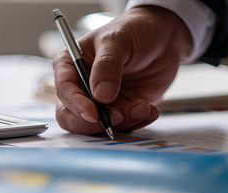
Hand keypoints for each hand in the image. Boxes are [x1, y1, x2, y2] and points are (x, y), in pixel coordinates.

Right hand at [53, 6, 192, 134]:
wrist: (162, 39)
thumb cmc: (134, 30)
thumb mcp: (118, 40)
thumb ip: (107, 65)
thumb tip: (99, 94)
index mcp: (70, 65)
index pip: (64, 90)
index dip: (76, 105)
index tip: (93, 113)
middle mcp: (81, 87)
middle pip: (72, 116)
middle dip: (95, 123)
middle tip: (118, 117)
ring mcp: (99, 102)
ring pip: (98, 127)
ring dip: (123, 122)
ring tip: (144, 107)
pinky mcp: (119, 111)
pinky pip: (122, 127)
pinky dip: (136, 122)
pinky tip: (148, 109)